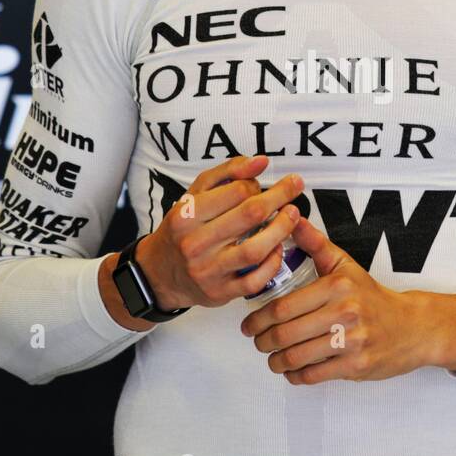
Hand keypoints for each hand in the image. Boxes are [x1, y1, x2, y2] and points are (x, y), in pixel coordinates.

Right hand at [137, 155, 303, 309]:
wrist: (159, 273)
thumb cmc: (183, 230)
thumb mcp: (194, 195)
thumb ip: (227, 174)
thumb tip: (260, 161)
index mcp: (187, 215)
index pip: (235, 191)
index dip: (256, 184)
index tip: (262, 185)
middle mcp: (195, 243)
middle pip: (249, 216)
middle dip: (280, 197)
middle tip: (295, 186)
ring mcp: (208, 271)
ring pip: (254, 250)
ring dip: (281, 229)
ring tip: (293, 215)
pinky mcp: (220, 293)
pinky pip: (254, 281)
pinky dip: (272, 264)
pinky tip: (278, 249)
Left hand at [239, 214, 433, 383]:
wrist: (413, 327)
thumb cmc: (373, 298)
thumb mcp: (345, 266)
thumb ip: (316, 245)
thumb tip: (293, 220)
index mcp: (337, 287)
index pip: (283, 306)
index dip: (258, 319)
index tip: (248, 324)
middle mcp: (345, 313)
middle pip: (285, 334)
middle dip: (263, 341)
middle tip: (257, 342)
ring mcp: (351, 341)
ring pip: (297, 357)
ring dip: (276, 362)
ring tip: (272, 359)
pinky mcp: (357, 366)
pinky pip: (314, 375)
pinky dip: (296, 376)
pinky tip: (292, 371)